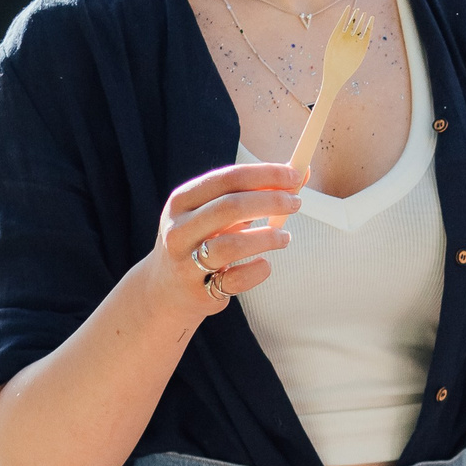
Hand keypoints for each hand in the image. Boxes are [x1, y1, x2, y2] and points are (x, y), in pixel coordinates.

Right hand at [149, 162, 301, 317]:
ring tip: (284, 237)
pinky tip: (264, 264)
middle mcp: (179, 229)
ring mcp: (185, 261)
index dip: (265, 175)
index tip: (294, 176)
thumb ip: (253, 193)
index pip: (228, 178)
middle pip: (230, 207)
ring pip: (232, 245)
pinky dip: (258, 270)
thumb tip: (300, 174)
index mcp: (182, 200)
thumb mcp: (215, 213)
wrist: (164, 290)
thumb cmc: (201, 241)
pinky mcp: (198, 291)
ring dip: (267, 238)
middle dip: (270, 201)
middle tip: (296, 203)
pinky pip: (236, 280)